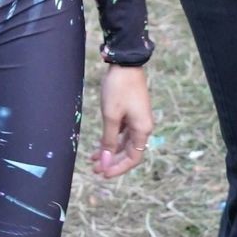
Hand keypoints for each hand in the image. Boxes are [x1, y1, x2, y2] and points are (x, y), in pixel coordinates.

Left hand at [91, 63, 152, 179]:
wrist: (125, 63)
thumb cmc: (119, 88)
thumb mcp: (111, 116)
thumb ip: (108, 140)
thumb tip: (105, 162)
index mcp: (142, 129)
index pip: (133, 158)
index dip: (118, 168)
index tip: (103, 173)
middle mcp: (143, 126)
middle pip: (129, 152)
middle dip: (112, 162)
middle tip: (95, 169)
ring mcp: (138, 119)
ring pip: (124, 143)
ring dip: (109, 151)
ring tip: (93, 159)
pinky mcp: (131, 112)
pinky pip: (122, 132)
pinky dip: (111, 139)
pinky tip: (99, 144)